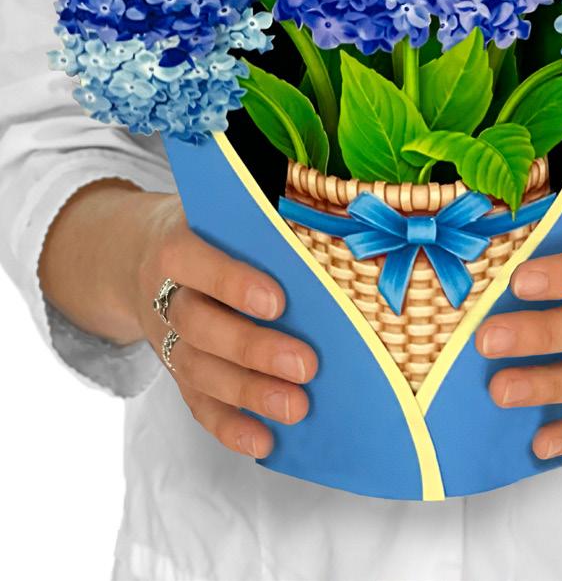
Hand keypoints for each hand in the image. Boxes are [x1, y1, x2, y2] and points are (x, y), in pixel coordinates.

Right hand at [132, 195, 317, 458]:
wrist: (139, 258)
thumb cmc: (205, 231)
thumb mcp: (219, 213)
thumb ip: (258, 223)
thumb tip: (327, 227)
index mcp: (175, 248)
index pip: (198, 265)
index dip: (234, 284)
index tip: (278, 301)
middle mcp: (164, 297)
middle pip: (199, 326)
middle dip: (253, 349)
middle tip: (306, 365)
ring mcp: (167, 340)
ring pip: (199, 372)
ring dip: (249, 394)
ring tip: (297, 407)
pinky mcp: (175, 374)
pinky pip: (197, 405)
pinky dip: (229, 427)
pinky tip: (264, 442)